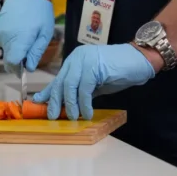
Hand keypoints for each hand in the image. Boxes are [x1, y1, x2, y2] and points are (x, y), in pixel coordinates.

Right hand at [0, 0, 54, 71]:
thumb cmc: (40, 10)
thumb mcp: (45, 33)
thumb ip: (36, 52)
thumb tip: (29, 67)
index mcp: (18, 41)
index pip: (12, 64)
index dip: (19, 69)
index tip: (26, 67)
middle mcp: (5, 38)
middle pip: (8, 58)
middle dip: (18, 58)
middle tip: (31, 48)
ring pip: (6, 48)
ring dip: (15, 47)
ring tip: (27, 34)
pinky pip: (4, 38)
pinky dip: (11, 38)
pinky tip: (20, 28)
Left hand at [34, 43, 154, 120]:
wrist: (138, 60)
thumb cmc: (118, 72)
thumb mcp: (94, 83)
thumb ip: (80, 90)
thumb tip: (65, 105)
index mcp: (75, 60)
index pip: (58, 78)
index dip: (48, 92)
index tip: (38, 103)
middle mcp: (77, 58)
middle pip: (61, 82)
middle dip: (56, 101)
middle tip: (54, 116)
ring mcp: (86, 60)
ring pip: (70, 86)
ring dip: (71, 105)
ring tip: (74, 117)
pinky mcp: (95, 66)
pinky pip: (84, 89)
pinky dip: (84, 104)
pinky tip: (87, 113)